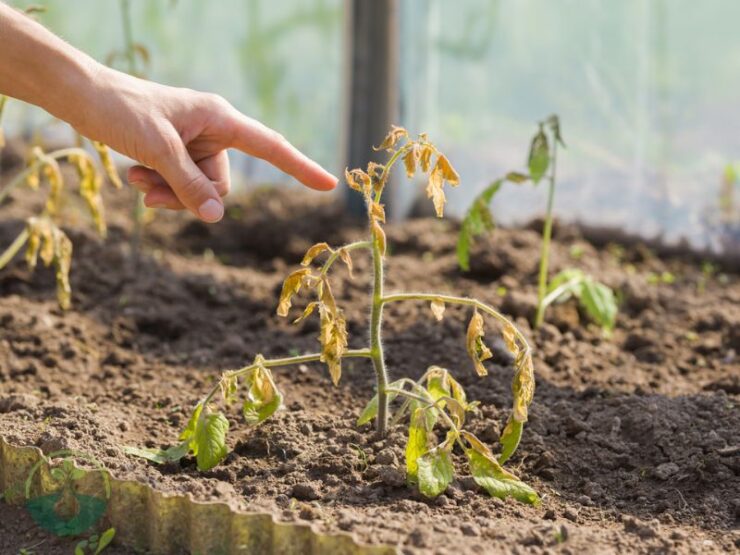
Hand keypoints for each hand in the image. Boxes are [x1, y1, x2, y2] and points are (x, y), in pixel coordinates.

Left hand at [77, 68, 336, 221]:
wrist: (79, 95)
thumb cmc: (120, 110)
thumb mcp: (157, 151)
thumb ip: (188, 186)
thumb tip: (215, 218)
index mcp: (219, 119)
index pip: (271, 147)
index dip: (301, 168)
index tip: (329, 184)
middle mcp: (212, 131)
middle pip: (221, 185)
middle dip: (188, 195)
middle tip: (151, 189)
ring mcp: (193, 144)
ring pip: (198, 190)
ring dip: (169, 194)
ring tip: (136, 180)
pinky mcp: (175, 152)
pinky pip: (181, 185)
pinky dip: (159, 188)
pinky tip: (134, 174)